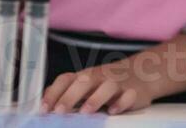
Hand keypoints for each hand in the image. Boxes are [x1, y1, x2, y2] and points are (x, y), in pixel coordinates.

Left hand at [42, 57, 156, 114]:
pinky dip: (122, 102)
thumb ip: (66, 92)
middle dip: (70, 97)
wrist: (141, 73)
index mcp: (84, 76)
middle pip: (84, 82)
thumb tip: (43, 103)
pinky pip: (129, 95)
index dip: (54, 93)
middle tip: (59, 112)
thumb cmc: (106, 82)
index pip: (66, 79)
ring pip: (107, 86)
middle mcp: (99, 77)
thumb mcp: (85, 84)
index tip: (43, 109)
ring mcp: (117, 83)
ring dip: (95, 99)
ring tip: (86, 112)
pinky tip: (114, 110)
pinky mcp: (134, 91)